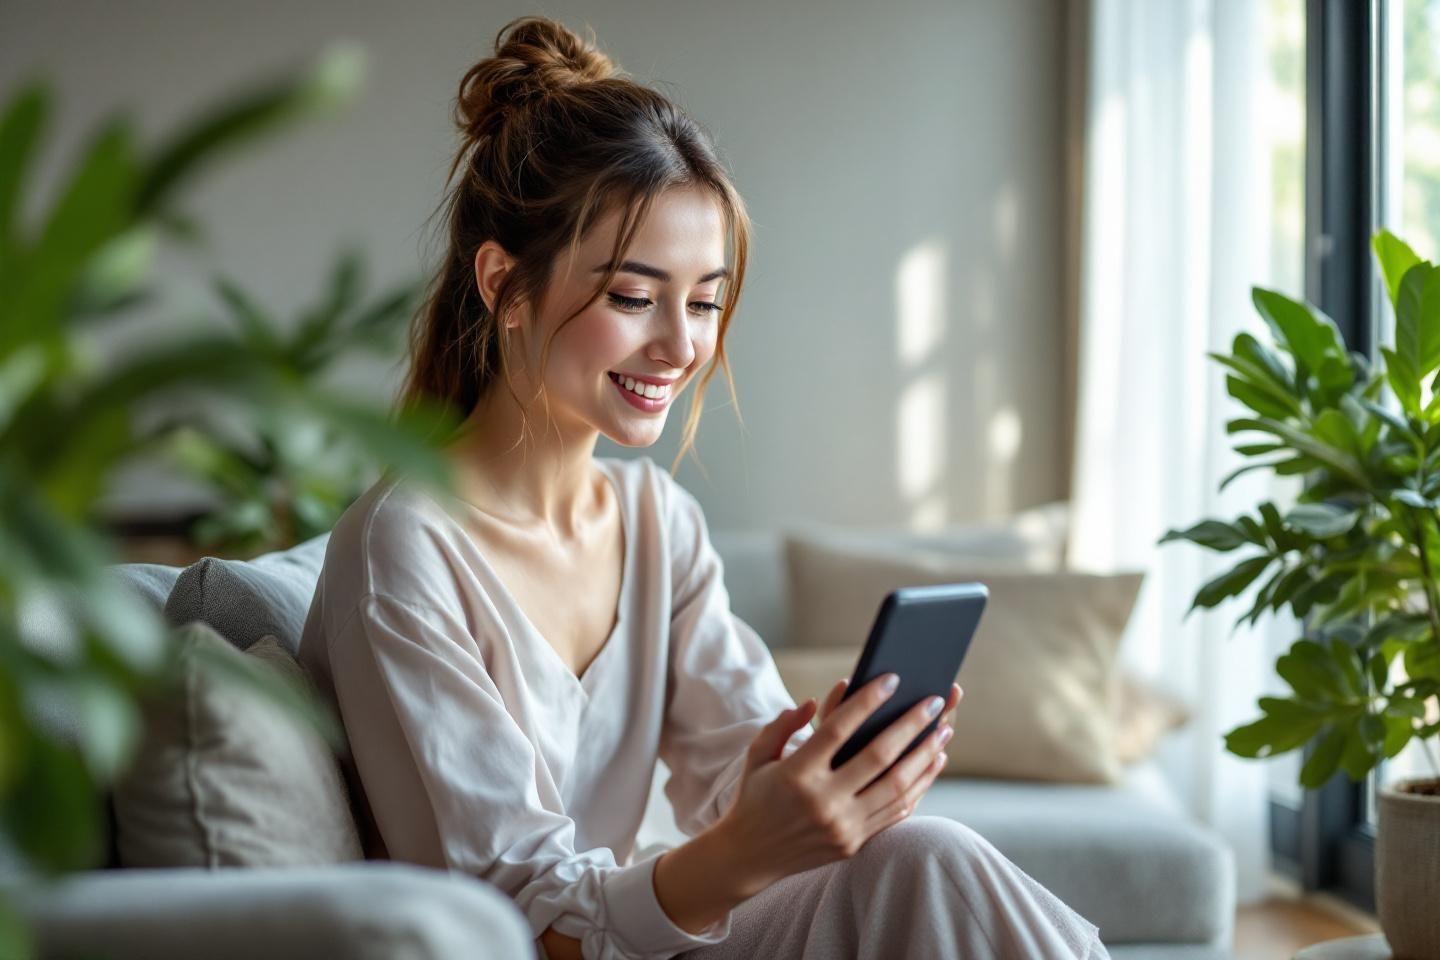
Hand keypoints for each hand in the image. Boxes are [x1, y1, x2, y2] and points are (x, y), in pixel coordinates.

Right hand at [710, 674, 962, 898]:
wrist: (750, 856)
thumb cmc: (755, 796)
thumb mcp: (757, 755)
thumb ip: (782, 725)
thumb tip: (812, 702)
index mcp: (796, 774)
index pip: (838, 730)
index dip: (866, 702)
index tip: (892, 680)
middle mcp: (822, 802)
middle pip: (878, 756)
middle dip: (910, 725)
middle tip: (934, 701)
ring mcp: (842, 826)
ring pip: (896, 786)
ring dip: (924, 755)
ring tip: (943, 729)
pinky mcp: (854, 843)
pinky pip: (896, 811)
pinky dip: (919, 785)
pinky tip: (933, 763)